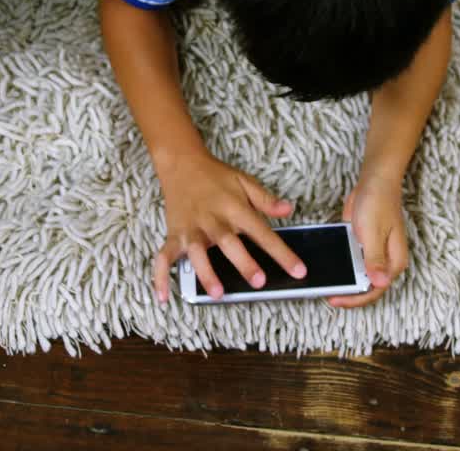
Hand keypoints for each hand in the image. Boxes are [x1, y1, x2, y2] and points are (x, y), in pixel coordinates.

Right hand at [152, 153, 306, 301]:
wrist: (181, 163)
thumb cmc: (216, 176)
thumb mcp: (244, 182)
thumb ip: (266, 200)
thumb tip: (289, 210)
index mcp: (234, 208)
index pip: (262, 232)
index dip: (281, 252)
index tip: (298, 270)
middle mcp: (212, 220)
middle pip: (229, 243)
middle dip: (243, 262)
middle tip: (259, 282)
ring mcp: (191, 229)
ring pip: (197, 253)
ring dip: (206, 273)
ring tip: (218, 293)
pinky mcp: (174, 235)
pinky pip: (164, 257)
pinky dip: (161, 276)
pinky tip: (163, 296)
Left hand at [329, 175, 407, 307]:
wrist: (374, 182)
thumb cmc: (378, 204)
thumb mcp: (373, 232)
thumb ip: (374, 259)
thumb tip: (379, 283)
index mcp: (394, 262)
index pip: (376, 289)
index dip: (355, 299)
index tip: (336, 299)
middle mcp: (386, 262)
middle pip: (367, 286)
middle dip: (348, 294)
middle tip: (326, 295)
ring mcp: (374, 255)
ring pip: (359, 276)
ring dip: (344, 282)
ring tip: (325, 286)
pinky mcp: (363, 247)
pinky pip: (353, 263)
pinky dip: (343, 268)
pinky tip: (328, 270)